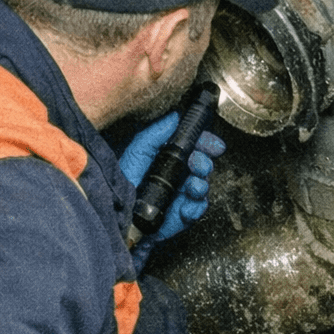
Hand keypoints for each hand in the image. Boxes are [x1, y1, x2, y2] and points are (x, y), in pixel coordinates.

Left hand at [120, 115, 225, 270]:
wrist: (120, 217)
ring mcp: (181, 195)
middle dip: (204, 163)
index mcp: (168, 157)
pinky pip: (198, 209)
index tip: (213, 144)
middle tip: (198, 165)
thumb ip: (156, 133)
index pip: (194, 146)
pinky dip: (195, 207)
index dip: (206, 143)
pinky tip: (185, 207)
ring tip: (192, 187)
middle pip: (203, 164)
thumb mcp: (138, 151)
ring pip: (203, 185)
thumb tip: (175, 116)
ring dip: (201, 184)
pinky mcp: (182, 214)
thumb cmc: (124, 182)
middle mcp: (177, 175)